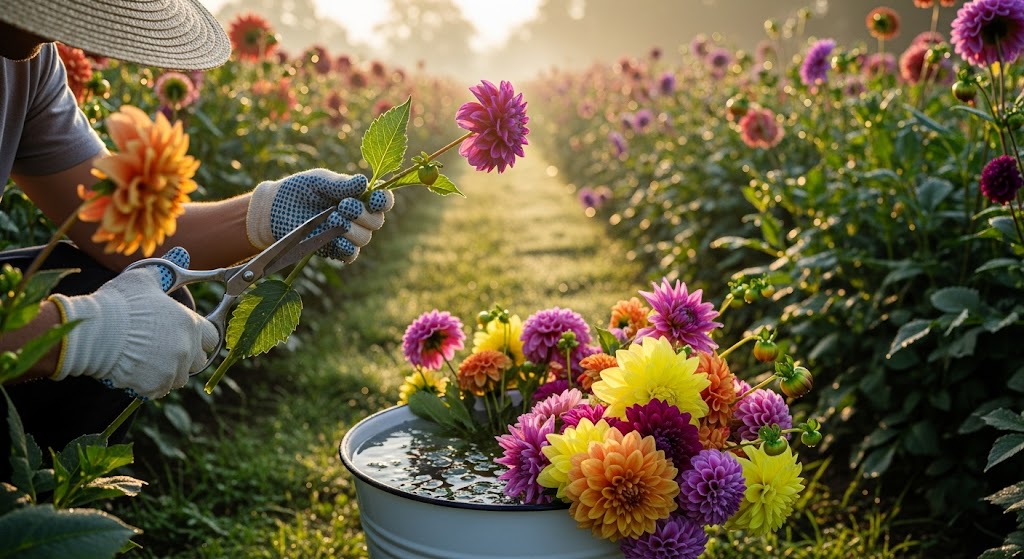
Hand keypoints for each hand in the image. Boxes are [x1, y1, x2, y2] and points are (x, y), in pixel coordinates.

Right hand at [49, 247, 218, 399]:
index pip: (213, 336)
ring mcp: (172, 370)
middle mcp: (187, 349)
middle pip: (199, 360)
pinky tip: (135, 369)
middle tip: (164, 347)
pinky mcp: (154, 386)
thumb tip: (180, 254)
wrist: (93, 331)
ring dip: (169, 370)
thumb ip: (166, 273)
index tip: (187, 334)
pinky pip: (159, 389)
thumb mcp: (145, 279)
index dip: (202, 335)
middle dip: (187, 355)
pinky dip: (150, 383)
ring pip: (180, 377)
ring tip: (147, 358)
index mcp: (190, 324)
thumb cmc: (120, 302)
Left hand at [246, 169, 395, 262]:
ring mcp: (346, 235)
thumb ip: (340, 184)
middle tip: (343, 206)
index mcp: (357, 197)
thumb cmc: (298, 189)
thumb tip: (364, 182)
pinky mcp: (333, 250)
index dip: (384, 201)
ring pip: (364, 238)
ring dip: (352, 229)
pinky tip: (338, 240)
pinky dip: (348, 248)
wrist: (273, 209)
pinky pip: (350, 255)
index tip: (375, 199)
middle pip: (376, 221)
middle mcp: (357, 217)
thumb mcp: (318, 181)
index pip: (382, 201)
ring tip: (332, 219)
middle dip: (363, 214)